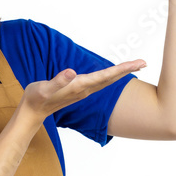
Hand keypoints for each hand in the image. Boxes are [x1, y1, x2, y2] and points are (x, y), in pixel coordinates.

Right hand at [18, 60, 145, 124]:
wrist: (32, 112)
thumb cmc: (36, 99)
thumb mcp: (44, 89)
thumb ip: (58, 81)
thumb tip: (72, 72)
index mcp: (79, 86)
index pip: (105, 76)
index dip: (121, 69)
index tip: (137, 63)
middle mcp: (85, 89)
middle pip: (111, 78)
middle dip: (127, 70)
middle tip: (144, 62)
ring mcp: (83, 91)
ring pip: (107, 80)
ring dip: (121, 73)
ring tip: (134, 65)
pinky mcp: (79, 90)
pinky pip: (100, 81)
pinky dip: (110, 75)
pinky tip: (113, 73)